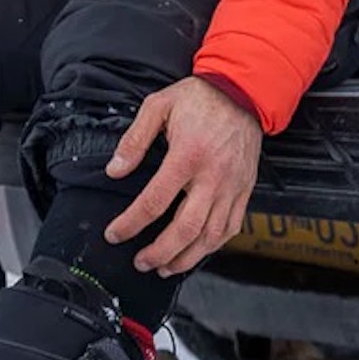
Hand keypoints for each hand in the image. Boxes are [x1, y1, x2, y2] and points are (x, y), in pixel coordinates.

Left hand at [103, 77, 262, 276]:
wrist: (243, 92)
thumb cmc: (200, 99)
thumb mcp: (158, 106)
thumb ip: (134, 139)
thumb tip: (114, 170)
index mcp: (188, 155)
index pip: (155, 201)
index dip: (131, 224)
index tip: (115, 234)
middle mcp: (213, 176)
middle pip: (185, 229)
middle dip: (160, 252)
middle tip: (141, 262)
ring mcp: (232, 187)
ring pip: (210, 236)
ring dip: (186, 258)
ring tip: (164, 267)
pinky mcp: (244, 190)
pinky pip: (230, 228)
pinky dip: (212, 246)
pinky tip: (196, 252)